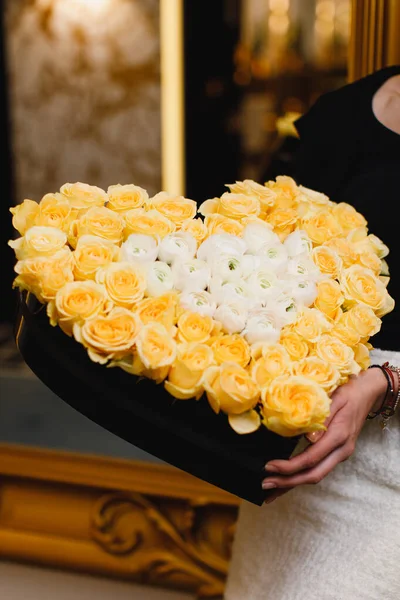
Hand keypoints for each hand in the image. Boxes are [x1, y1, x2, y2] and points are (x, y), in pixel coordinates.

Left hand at [261, 367, 388, 502]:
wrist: (367, 393)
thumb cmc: (349, 392)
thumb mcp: (335, 398)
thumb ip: (323, 417)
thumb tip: (309, 438)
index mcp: (339, 436)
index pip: (311, 459)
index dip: (289, 466)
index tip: (269, 467)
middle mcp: (341, 451)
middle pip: (314, 475)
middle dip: (288, 483)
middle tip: (265, 485)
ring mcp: (340, 454)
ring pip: (316, 476)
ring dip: (293, 484)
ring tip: (271, 489)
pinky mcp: (336, 454)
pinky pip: (318, 470)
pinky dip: (301, 477)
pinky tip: (287, 481)